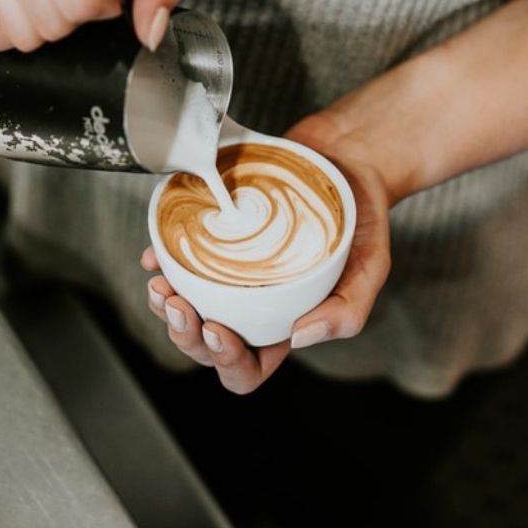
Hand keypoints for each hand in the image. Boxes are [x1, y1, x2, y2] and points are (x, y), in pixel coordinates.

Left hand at [142, 114, 394, 393]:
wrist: (347, 159)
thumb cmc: (361, 218)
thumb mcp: (372, 266)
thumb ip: (347, 310)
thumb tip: (299, 338)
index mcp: (283, 325)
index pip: (248, 368)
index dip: (226, 361)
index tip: (217, 329)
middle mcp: (251, 307)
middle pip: (206, 345)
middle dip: (184, 334)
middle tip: (178, 305)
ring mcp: (230, 275)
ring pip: (185, 309)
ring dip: (165, 307)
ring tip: (160, 285)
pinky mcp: (216, 241)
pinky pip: (178, 261)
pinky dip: (161, 262)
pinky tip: (155, 256)